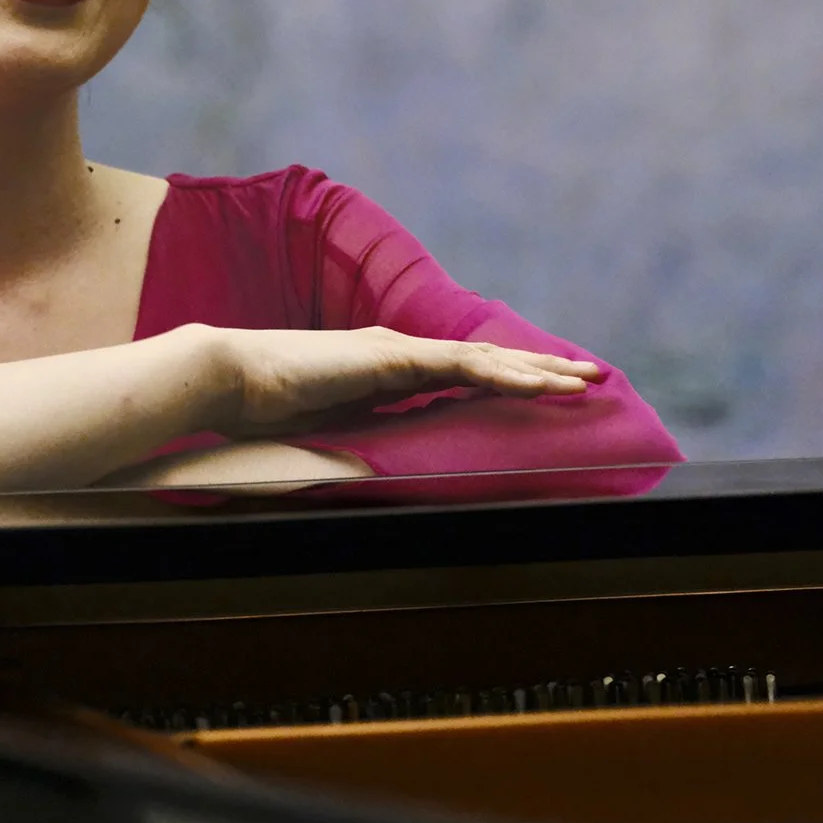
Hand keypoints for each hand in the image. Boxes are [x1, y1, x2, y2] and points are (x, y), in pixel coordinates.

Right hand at [208, 326, 599, 436]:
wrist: (231, 380)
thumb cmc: (266, 412)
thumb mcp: (328, 434)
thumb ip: (360, 442)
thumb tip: (379, 472)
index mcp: (389, 371)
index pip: (463, 373)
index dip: (508, 378)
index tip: (547, 390)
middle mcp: (403, 352)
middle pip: (488, 360)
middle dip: (541, 368)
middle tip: (591, 376)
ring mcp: (401, 350)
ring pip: (489, 359)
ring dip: (540, 370)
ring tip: (585, 378)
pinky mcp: (396, 356)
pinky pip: (466, 366)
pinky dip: (509, 375)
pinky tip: (543, 385)